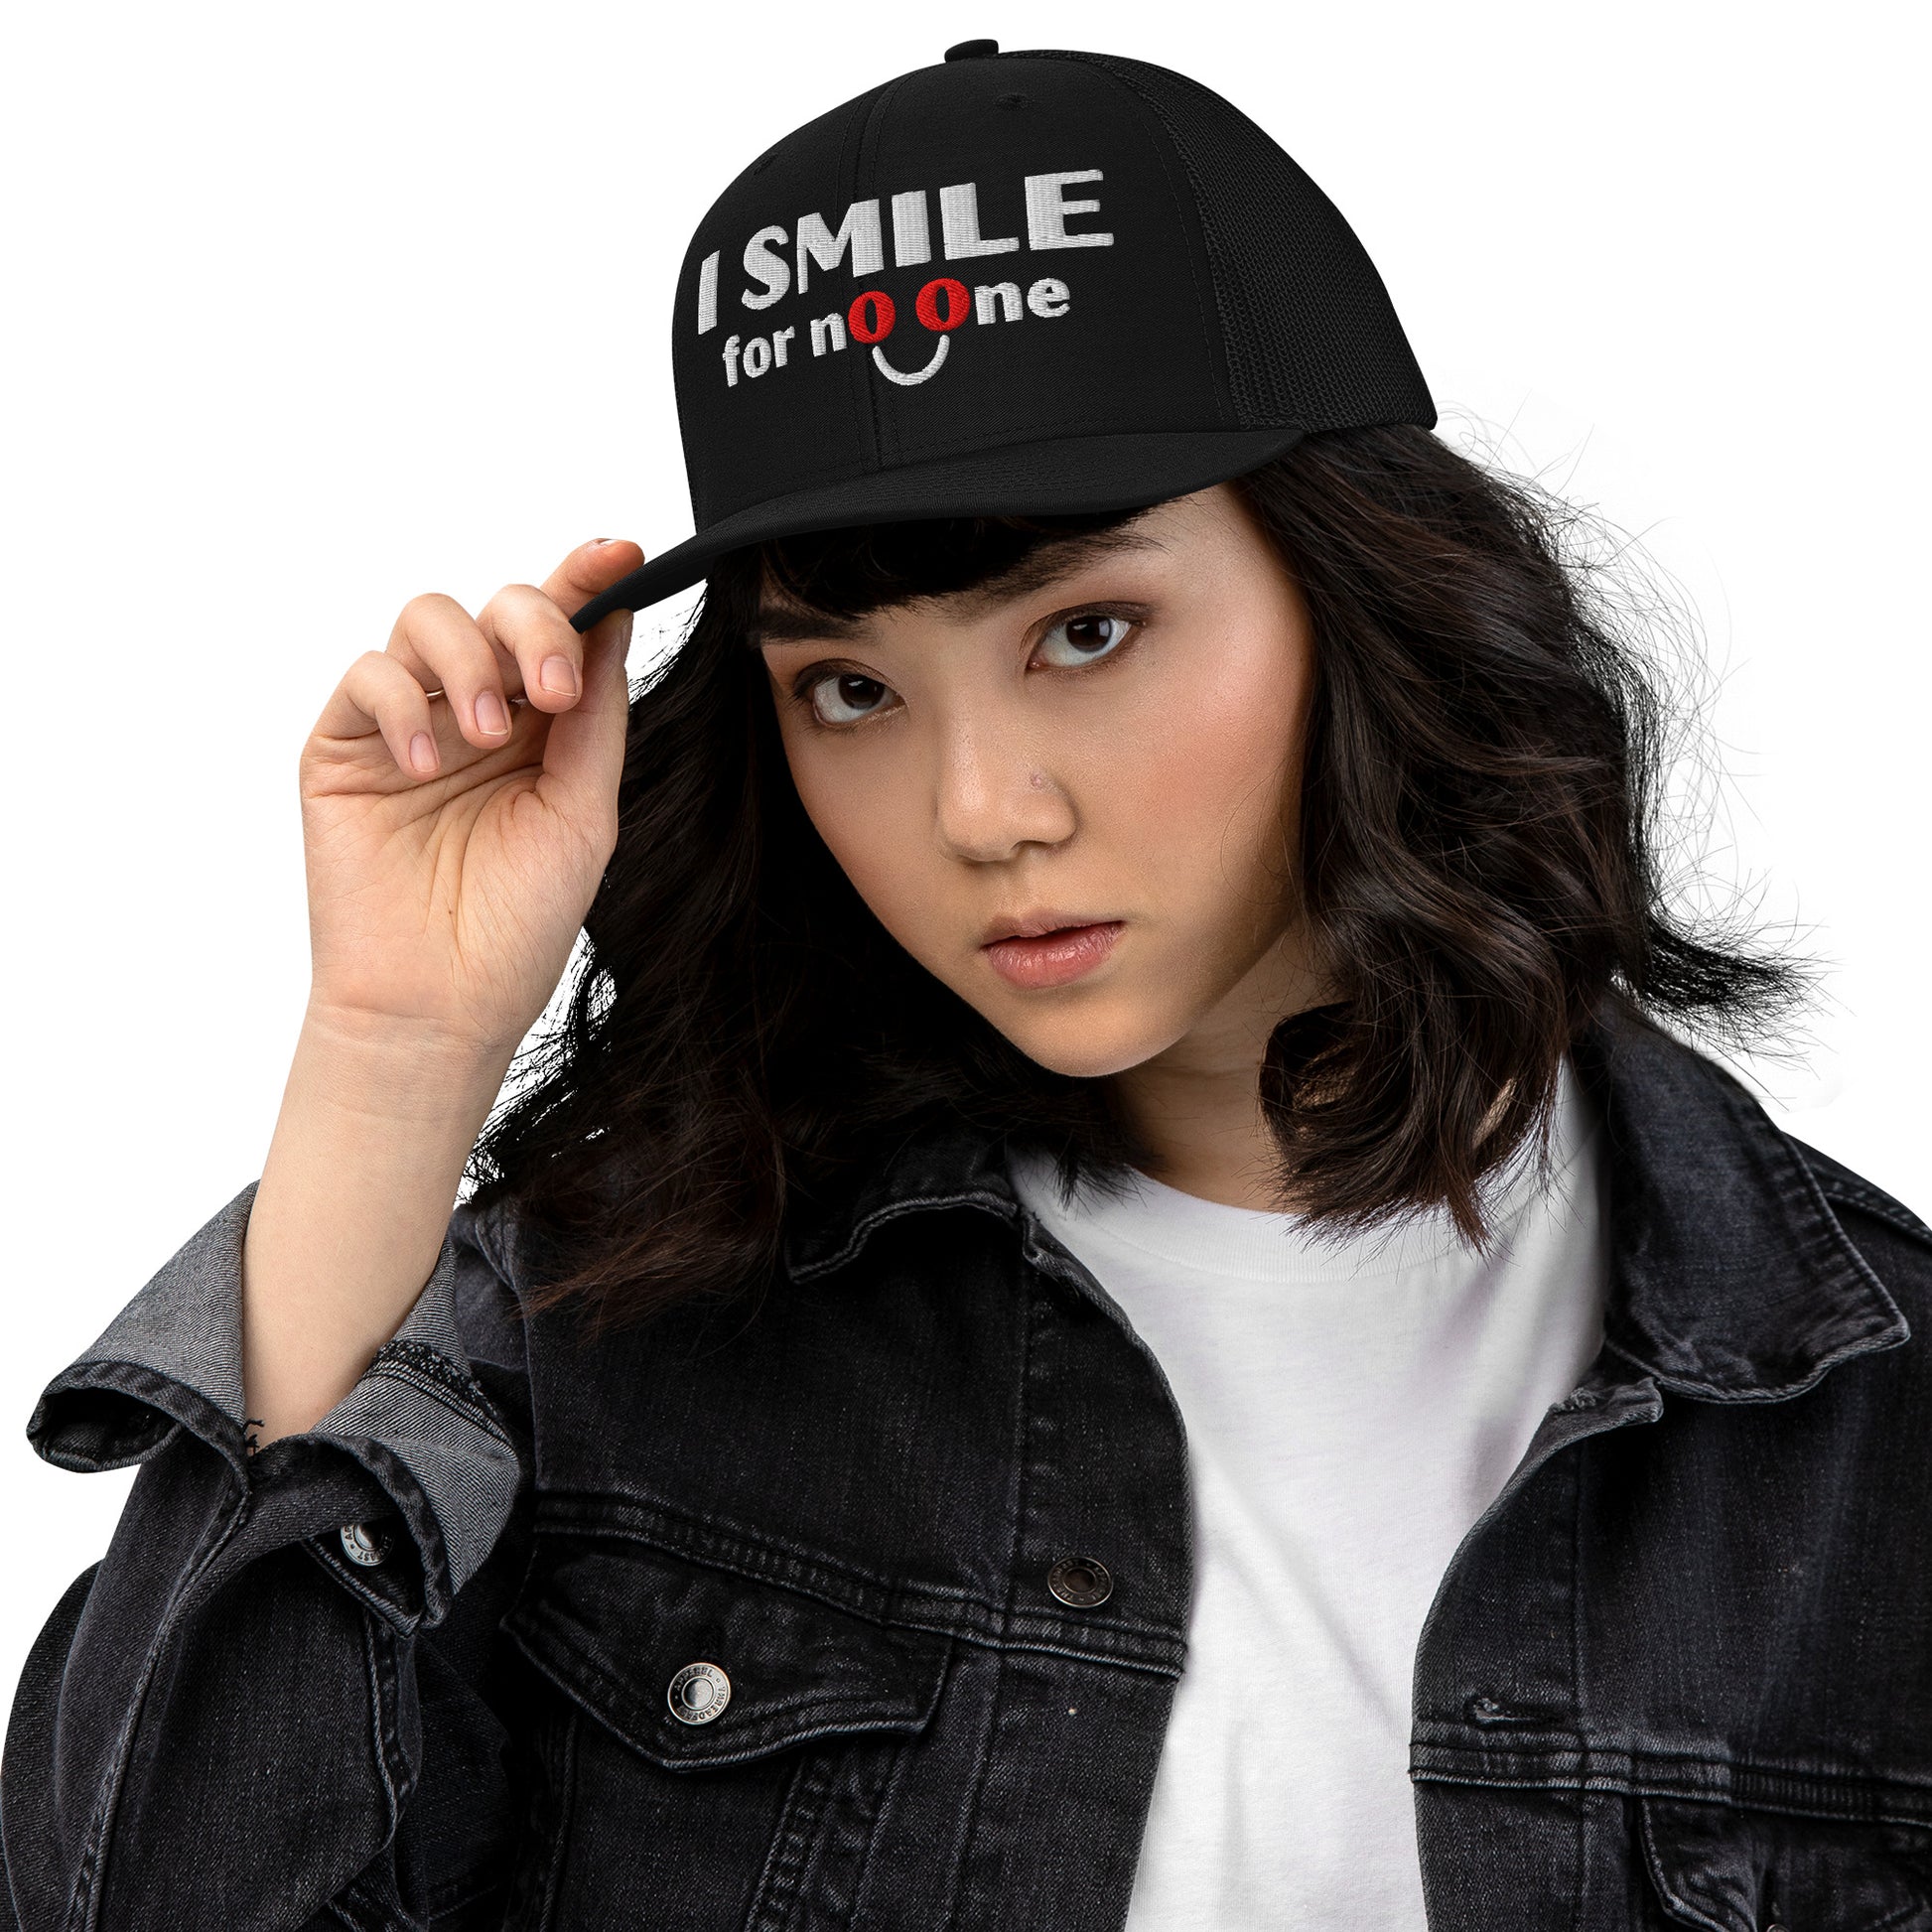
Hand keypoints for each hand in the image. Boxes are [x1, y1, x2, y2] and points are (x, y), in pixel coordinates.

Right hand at [299, 538, 640, 1059]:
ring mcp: (407, 723)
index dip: (586, 578)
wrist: (444, 1004)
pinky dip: (402, 707)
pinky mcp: (343, 747)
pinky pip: (368, 677)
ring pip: (428, 618)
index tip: (621, 555)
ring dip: (468, 663)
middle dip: (533, 626)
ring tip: (489, 739)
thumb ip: (595, 716)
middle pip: (497, 607)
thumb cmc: (518, 923)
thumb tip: (615, 619)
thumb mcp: (583, 812)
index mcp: (541, 723)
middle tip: (553, 692)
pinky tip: (428, 767)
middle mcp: (475, 709)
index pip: (561, 628)